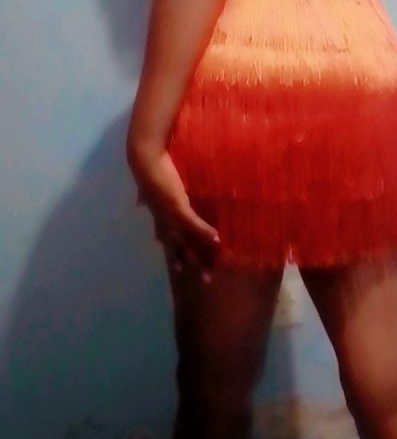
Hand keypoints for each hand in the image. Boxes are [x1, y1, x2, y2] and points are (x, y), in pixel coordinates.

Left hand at [128, 146, 219, 281]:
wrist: (144, 158)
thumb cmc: (148, 169)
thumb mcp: (146, 187)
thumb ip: (144, 196)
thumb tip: (138, 201)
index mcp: (158, 216)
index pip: (169, 240)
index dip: (176, 254)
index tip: (182, 269)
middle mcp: (163, 220)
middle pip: (179, 248)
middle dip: (192, 264)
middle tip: (205, 280)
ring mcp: (169, 215)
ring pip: (186, 241)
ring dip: (199, 255)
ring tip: (211, 269)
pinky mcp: (176, 206)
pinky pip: (192, 223)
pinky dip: (203, 232)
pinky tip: (217, 239)